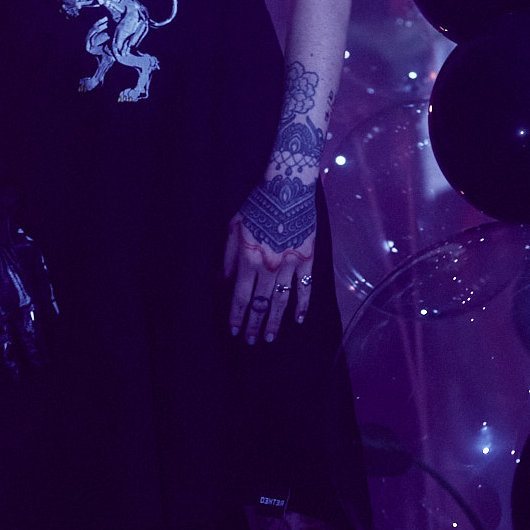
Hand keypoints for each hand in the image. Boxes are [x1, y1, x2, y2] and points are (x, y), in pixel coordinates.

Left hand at [224, 175, 316, 343]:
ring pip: (282, 301)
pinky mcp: (307, 259)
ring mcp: (290, 265)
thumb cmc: (256, 206)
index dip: (236, 316)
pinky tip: (298, 320)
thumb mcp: (232, 229)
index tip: (234, 331)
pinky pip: (305, 288)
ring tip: (269, 337)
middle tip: (251, 341)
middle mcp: (269, 267)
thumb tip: (222, 284)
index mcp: (248, 260)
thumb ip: (227, 259)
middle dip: (254, 324)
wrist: (287, 188)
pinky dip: (302, 306)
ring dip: (275, 321)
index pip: (240, 297)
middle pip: (260, 303)